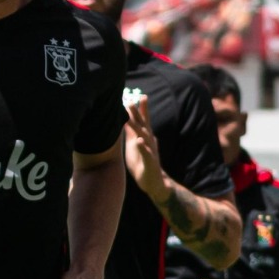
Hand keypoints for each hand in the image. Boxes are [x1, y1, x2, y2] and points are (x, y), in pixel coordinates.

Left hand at [122, 87, 168, 204]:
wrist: (154, 182)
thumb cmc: (142, 164)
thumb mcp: (134, 146)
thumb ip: (131, 134)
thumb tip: (124, 120)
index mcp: (144, 137)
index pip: (141, 121)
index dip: (138, 109)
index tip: (131, 96)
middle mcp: (149, 141)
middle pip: (144, 124)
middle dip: (138, 113)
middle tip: (131, 101)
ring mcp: (150, 151)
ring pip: (144, 136)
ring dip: (138, 126)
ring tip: (130, 117)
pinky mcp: (150, 162)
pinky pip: (147, 153)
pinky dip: (143, 147)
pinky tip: (139, 140)